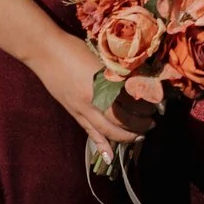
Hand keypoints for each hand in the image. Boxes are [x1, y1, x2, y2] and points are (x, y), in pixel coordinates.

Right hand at [28, 32, 151, 149]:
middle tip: (151, 123)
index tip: (158, 106)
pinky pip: (89, 132)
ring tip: (139, 135)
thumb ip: (117, 72)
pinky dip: (101, 144)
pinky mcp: (73, 112)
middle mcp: (95, 98)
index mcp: (105, 81)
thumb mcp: (101, 57)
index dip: (146, 105)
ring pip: (108, 130)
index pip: (132, 100)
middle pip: (122, 119)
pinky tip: (109, 156)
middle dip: (139, 124)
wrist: (45, 51)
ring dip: (126, 135)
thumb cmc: (74, 48)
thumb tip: (137, 81)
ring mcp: (82, 108)